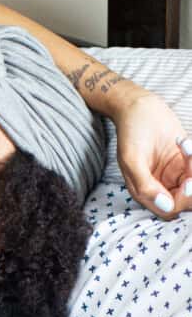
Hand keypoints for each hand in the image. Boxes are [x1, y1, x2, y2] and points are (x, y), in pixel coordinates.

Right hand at [112, 89, 191, 218]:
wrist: (139, 106)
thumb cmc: (131, 132)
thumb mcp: (132, 160)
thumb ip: (146, 186)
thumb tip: (166, 206)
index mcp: (144, 192)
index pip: (169, 209)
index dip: (181, 200)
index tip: (187, 182)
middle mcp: (161, 186)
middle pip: (185, 199)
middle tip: (189, 159)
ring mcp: (174, 174)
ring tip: (185, 144)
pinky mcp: (184, 161)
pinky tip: (184, 141)